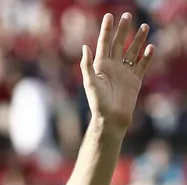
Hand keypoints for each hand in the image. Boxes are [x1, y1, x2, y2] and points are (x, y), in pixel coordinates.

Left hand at [81, 12, 154, 127]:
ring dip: (138, 39)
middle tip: (128, 15)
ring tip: (144, 26)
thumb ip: (87, 65)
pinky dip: (146, 56)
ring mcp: (124, 72)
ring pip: (132, 51)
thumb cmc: (98, 102)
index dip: (106, 30)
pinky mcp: (135, 80)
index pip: (104, 43)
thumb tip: (85, 47)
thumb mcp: (90, 83)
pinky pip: (142, 65)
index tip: (109, 16)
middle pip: (119, 43)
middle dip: (123, 30)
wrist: (111, 118)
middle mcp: (113, 66)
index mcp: (100, 65)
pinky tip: (150, 47)